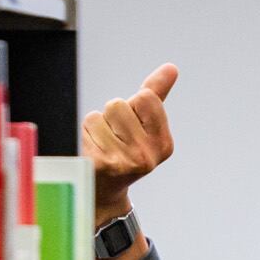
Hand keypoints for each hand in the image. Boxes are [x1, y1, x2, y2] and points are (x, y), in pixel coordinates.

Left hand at [83, 63, 177, 223]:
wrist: (103, 191)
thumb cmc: (124, 151)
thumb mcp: (144, 125)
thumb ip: (156, 95)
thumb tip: (171, 68)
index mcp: (164, 144)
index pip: (146, 96)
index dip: (134, 106)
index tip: (132, 127)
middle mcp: (148, 155)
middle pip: (120, 104)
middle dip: (113, 116)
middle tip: (115, 140)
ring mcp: (126, 161)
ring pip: (102, 114)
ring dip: (98, 125)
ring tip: (103, 145)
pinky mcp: (103, 163)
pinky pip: (90, 124)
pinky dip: (87, 134)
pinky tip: (94, 152)